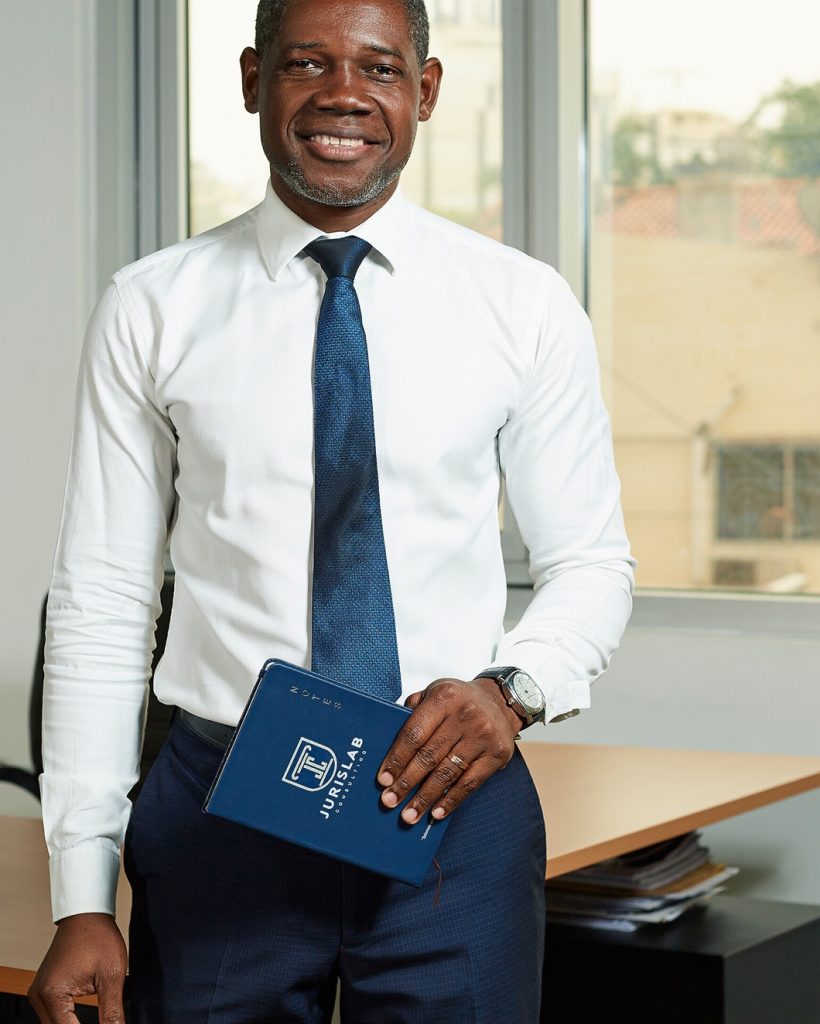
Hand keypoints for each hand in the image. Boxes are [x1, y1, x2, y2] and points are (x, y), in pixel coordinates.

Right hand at [28, 913, 126, 1023]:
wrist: (87, 913)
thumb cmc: (98, 936)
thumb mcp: (112, 975)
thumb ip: (112, 1011)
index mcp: (52, 993)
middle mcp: (39, 995)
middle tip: (105, 1023)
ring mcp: (38, 992)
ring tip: (98, 1019)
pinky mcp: (42, 989)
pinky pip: (52, 1014)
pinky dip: (67, 1019)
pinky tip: (81, 1019)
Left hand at [377, 677, 521, 824]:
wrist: (501, 701)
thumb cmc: (459, 701)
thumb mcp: (434, 693)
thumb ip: (412, 712)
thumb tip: (388, 743)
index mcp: (444, 697)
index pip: (414, 734)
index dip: (397, 759)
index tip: (383, 780)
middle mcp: (465, 715)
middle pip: (429, 756)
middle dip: (406, 783)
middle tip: (390, 801)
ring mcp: (483, 736)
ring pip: (447, 773)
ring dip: (425, 798)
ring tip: (409, 815)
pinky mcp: (497, 754)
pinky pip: (470, 783)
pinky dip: (451, 801)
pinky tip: (437, 813)